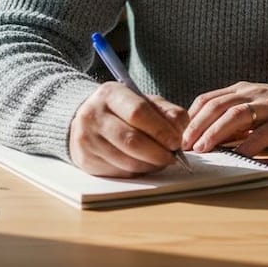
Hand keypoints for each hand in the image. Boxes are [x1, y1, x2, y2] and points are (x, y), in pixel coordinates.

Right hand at [68, 82, 188, 176]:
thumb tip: (181, 129)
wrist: (85, 120)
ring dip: (151, 165)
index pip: (138, 112)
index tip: (176, 141)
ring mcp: (86, 140)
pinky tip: (144, 164)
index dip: (161, 130)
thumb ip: (166, 111)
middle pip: (131, 140)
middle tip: (173, 157)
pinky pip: (119, 172)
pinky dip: (138, 171)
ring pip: (126, 161)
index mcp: (109, 94)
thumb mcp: (143, 100)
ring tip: (161, 161)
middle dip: (158, 152)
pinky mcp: (86, 160)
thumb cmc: (121, 110)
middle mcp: (93, 116)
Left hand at [181, 82, 267, 155]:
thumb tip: (205, 138)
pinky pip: (263, 132)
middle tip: (184, 145)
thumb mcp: (255, 110)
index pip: (208, 99)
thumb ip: (233, 120)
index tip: (178, 135)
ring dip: (216, 132)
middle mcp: (253, 94)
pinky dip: (248, 144)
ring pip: (236, 115)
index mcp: (242, 90)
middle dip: (197, 126)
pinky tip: (238, 155)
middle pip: (217, 106)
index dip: (191, 117)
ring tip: (203, 148)